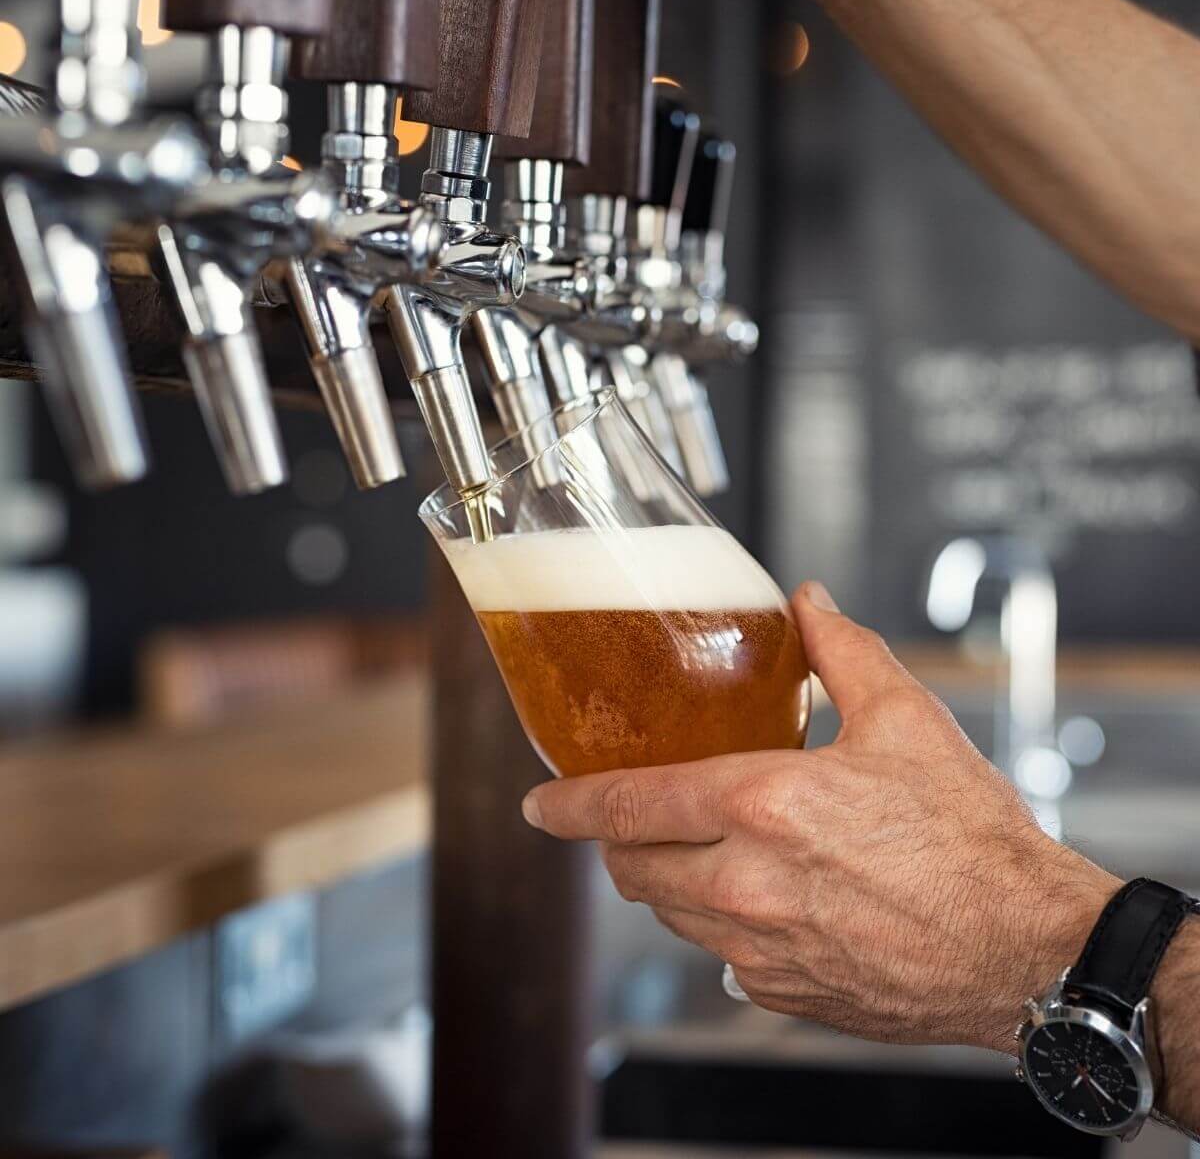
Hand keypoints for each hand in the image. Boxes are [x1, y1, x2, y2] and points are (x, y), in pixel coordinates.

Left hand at [522, 582, 1120, 1051]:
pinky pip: (719, 960)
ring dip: (666, 880)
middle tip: (632, 816)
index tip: (538, 804)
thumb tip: (808, 603)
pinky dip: (718, 925)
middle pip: (633, 867)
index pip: (628, 804)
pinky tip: (759, 900)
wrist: (1028, 948)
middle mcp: (747, 883)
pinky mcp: (785, 996)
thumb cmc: (972, 837)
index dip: (568, 804)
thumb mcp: (906, 720)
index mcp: (764, 805)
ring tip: (699, 850)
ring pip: (669, 916)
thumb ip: (841, 651)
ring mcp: (762, 950)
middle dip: (617, 841)